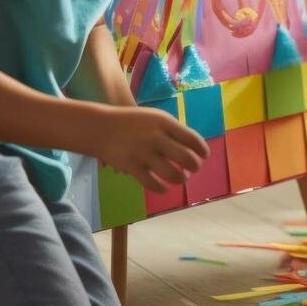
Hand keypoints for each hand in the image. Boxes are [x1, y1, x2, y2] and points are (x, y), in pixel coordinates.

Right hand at [89, 107, 208, 192]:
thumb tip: (194, 147)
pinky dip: (162, 188)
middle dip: (194, 166)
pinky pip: (152, 184)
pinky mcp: (131, 167)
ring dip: (180, 178)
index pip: (192, 138)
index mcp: (164, 123)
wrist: (102, 127)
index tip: (204, 155)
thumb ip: (173, 130)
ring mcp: (143, 153)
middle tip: (194, 168)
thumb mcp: (156, 117)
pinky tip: (165, 187)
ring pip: (171, 174)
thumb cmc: (134, 123)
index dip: (202, 149)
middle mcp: (155, 137)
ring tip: (181, 178)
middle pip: (185, 157)